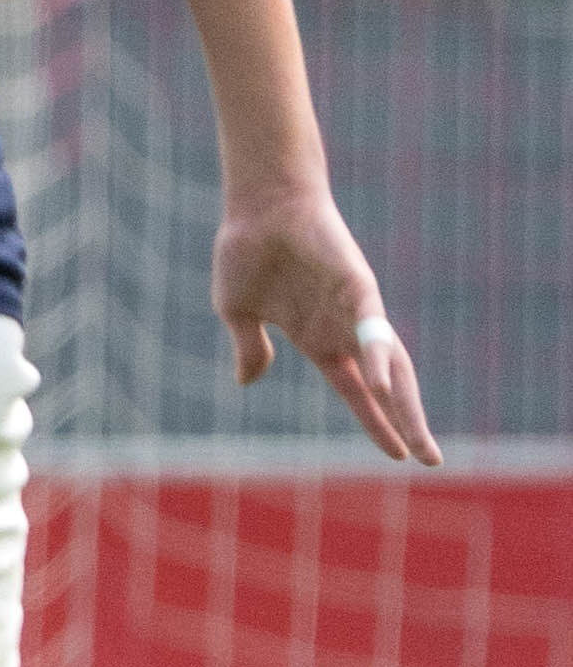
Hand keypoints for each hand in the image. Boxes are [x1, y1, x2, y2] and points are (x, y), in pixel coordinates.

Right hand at [212, 187, 441, 465]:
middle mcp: (345, 330)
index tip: (399, 456)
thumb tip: (249, 380)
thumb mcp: (237, 311)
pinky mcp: (358, 287)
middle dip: (407, 423)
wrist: (259, 205)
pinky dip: (378, 362)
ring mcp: (355, 310)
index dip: (376, 423)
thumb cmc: (246, 251)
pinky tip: (383, 390)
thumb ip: (250, 347)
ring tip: (419, 443)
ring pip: (390, 366)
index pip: (356, 391)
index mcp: (319, 340)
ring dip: (403, 405)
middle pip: (385, 387)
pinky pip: (373, 331)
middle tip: (430, 461)